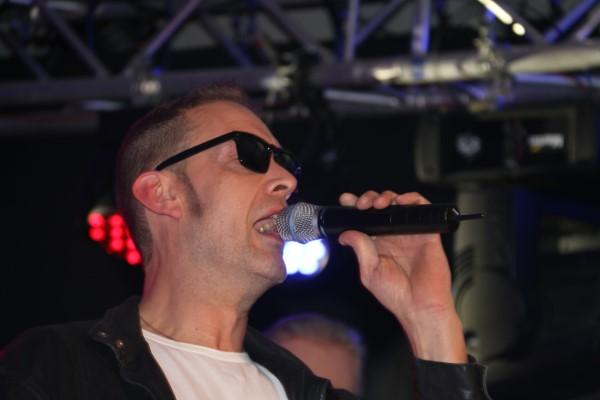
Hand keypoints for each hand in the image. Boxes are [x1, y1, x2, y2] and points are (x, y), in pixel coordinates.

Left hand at [338, 190, 466, 362]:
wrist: (420, 306)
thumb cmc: (397, 295)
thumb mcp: (370, 271)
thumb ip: (360, 249)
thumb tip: (346, 234)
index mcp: (377, 244)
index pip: (364, 219)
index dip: (355, 207)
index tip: (346, 201)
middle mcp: (393, 236)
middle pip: (380, 207)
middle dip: (368, 198)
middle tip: (362, 204)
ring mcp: (409, 233)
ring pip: (399, 203)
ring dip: (387, 197)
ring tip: (379, 204)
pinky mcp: (427, 233)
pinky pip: (421, 209)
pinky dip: (411, 199)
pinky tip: (401, 202)